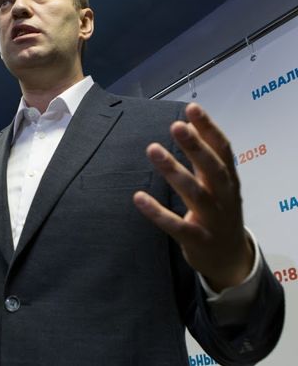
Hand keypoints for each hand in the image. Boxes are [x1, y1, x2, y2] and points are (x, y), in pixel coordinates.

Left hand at [133, 103, 252, 291]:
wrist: (230, 260)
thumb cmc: (219, 214)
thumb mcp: (219, 186)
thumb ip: (204, 160)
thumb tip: (187, 125)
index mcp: (228, 181)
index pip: (222, 150)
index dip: (208, 129)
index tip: (191, 108)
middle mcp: (224, 197)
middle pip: (212, 168)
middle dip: (195, 146)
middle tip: (176, 126)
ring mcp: (212, 220)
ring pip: (194, 193)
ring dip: (173, 171)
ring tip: (153, 149)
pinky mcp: (197, 240)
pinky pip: (176, 225)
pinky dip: (157, 212)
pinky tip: (138, 197)